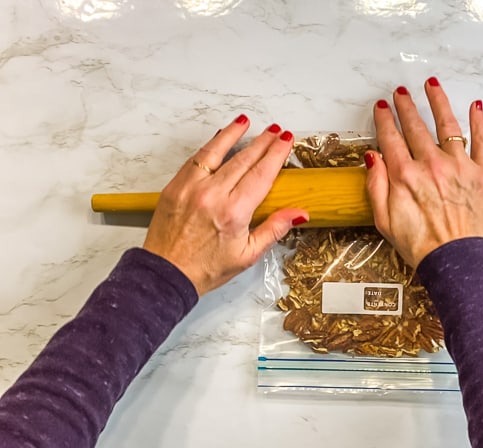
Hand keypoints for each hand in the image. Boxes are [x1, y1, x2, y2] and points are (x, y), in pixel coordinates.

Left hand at [143, 115, 308, 295]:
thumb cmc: (206, 268)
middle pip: (243, 159)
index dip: (276, 154)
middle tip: (275, 130)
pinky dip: (209, 146)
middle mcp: (212, 195)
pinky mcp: (175, 187)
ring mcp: (190, 188)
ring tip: (247, 122)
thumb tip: (299, 213)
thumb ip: (274, 229)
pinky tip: (219, 138)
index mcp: (234, 212)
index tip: (286, 140)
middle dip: (262, 142)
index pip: (261, 174)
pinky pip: (195, 159)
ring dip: (233, 134)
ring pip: (216, 152)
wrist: (166, 274)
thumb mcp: (248, 254)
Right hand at [364, 78, 482, 267]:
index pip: (391, 138)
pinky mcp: (482, 174)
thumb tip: (373, 158)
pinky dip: (479, 122)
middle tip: (401, 94)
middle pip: (416, 127)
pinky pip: (482, 141)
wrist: (456, 262)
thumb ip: (376, 185)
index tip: (382, 108)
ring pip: (447, 125)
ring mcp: (459, 167)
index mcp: (405, 176)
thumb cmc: (421, 245)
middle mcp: (431, 165)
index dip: (384, 120)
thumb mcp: (384, 220)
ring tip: (432, 86)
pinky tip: (475, 107)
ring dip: (438, 102)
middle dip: (406, 106)